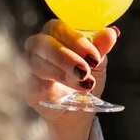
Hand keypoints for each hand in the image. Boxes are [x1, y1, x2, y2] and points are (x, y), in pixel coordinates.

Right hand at [25, 20, 118, 139]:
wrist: (78, 112)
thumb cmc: (85, 80)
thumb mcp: (97, 65)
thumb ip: (100, 48)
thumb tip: (112, 32)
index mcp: (57, 34)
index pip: (58, 27)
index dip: (75, 40)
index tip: (94, 56)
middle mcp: (40, 47)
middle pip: (43, 43)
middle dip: (65, 57)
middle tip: (84, 70)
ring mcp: (31, 66)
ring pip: (37, 64)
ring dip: (62, 74)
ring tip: (84, 84)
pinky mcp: (27, 87)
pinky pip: (32, 83)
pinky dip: (49, 88)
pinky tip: (64, 94)